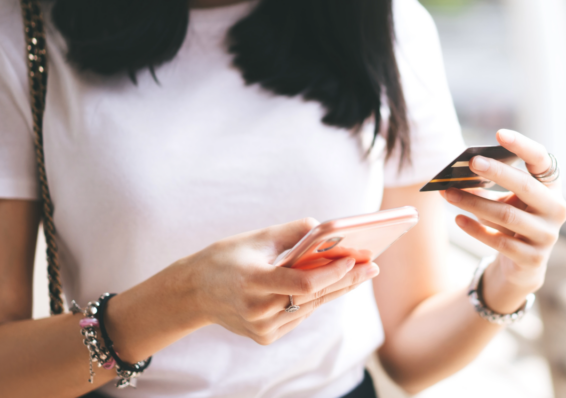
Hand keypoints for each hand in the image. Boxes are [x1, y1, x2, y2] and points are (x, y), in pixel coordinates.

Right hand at [188, 218, 379, 344]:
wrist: (193, 293)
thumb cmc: (225, 258)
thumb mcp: (254, 238)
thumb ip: (292, 232)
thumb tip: (327, 227)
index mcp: (252, 281)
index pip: (303, 283)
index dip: (331, 273)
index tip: (355, 259)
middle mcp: (257, 309)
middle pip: (313, 297)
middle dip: (346, 280)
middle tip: (372, 266)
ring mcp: (261, 328)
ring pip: (310, 308)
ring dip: (335, 290)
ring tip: (360, 273)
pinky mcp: (265, 337)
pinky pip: (299, 316)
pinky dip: (314, 301)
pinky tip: (329, 286)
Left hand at [440, 129, 565, 313]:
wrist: (522, 265)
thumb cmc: (511, 221)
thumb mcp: (503, 200)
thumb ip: (487, 186)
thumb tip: (456, 174)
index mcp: (551, 187)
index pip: (542, 160)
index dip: (522, 146)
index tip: (499, 134)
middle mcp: (556, 209)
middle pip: (526, 186)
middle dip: (497, 172)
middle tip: (471, 162)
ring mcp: (547, 235)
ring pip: (507, 215)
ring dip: (475, 203)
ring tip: (448, 194)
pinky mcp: (533, 258)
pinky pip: (500, 242)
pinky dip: (476, 229)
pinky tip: (458, 219)